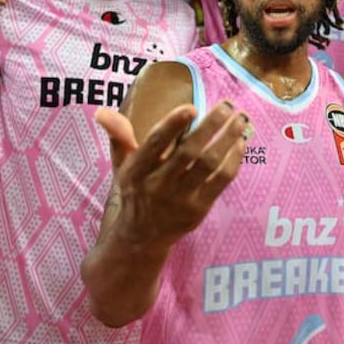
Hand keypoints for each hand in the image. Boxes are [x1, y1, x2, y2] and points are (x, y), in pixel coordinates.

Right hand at [95, 100, 249, 248]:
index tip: (192, 107)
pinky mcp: (199, 210)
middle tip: (228, 105)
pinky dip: (233, 160)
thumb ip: (119, 136)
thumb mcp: (122, 165)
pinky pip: (221, 181)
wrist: (141, 238)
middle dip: (211, 125)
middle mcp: (157, 185)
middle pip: (189, 152)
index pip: (154, 144)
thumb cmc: (135, 190)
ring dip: (228, 139)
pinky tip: (240, 142)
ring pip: (209, 164)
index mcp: (136, 171)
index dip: (172, 125)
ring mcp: (180, 199)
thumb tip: (102, 111)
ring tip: (241, 119)